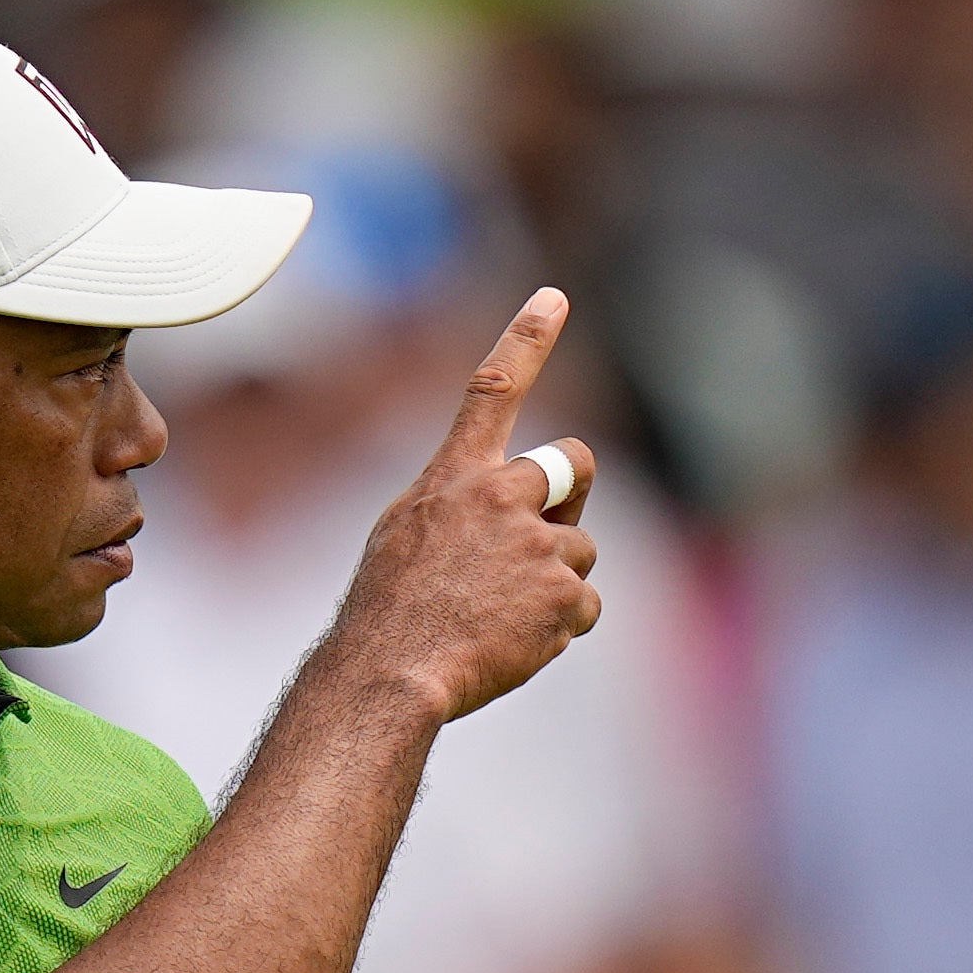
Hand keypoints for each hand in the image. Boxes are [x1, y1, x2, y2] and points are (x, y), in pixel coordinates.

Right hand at [325, 288, 601, 722]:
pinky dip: (558, 625)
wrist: (390, 675)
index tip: (554, 297)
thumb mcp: (404, 534)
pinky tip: (512, 643)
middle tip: (540, 538)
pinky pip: (584, 603)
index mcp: (456, 477)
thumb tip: (519, 505)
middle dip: (570, 494)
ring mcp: (538, 545)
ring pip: (580, 549)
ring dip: (555, 579)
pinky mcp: (562, 594)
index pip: (494, 388)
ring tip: (499, 616)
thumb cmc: (388, 612)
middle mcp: (503, 497)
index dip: (527, 336)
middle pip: (573, 465)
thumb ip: (461, 504)